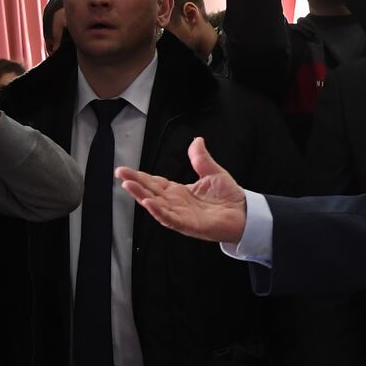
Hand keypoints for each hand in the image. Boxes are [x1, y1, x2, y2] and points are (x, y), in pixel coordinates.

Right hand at [117, 137, 247, 242]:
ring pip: (157, 205)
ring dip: (142, 196)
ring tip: (128, 186)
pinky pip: (171, 219)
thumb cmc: (228, 198)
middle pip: (151, 193)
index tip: (124, 170)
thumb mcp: (212, 172)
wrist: (245, 214)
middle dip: (135, 184)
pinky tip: (149, 203)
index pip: (155, 183)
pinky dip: (159, 212)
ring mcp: (182, 216)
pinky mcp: (190, 225)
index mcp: (179, 193)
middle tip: (120, 175)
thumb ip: (201, 158)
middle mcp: (177, 204)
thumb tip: (196, 140)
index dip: (140, 177)